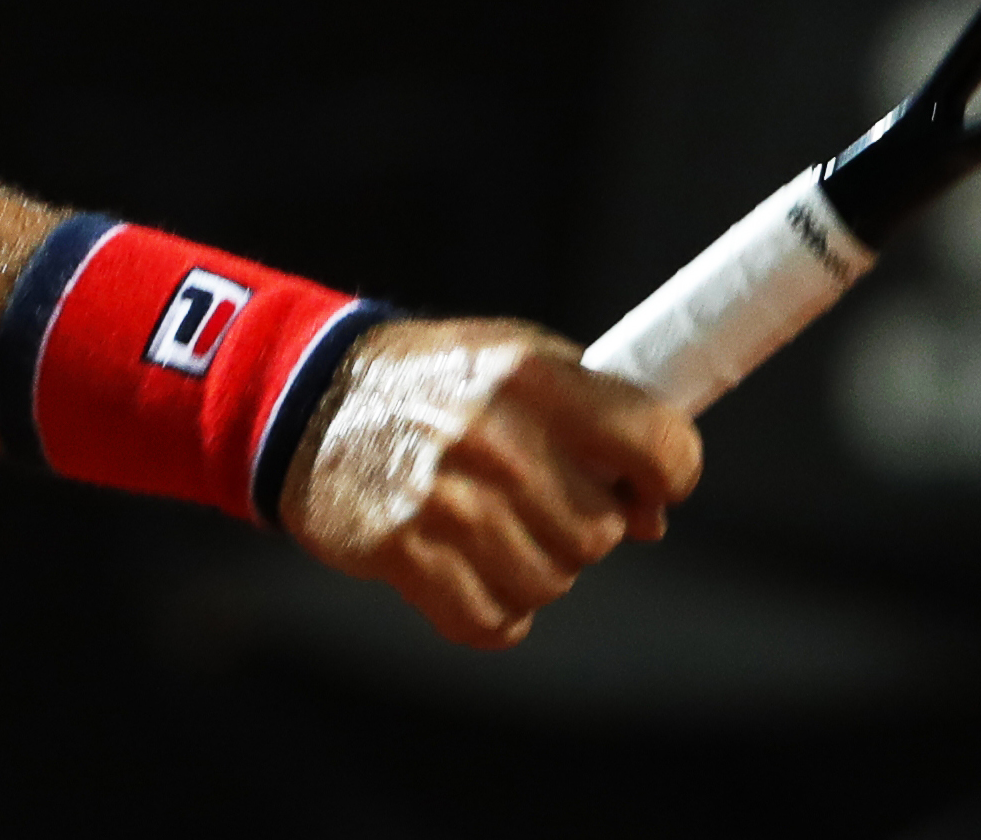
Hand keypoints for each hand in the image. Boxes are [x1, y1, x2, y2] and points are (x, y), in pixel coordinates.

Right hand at [278, 317, 700, 649]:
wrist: (310, 398)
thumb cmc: (434, 380)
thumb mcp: (518, 359)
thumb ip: (595, 417)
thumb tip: (650, 515)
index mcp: (535, 377)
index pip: (659, 444)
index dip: (669, 474)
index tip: (651, 487)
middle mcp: (499, 438)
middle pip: (602, 532)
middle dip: (581, 525)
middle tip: (539, 499)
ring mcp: (450, 500)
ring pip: (550, 582)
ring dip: (532, 568)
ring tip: (493, 527)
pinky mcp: (406, 552)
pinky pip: (491, 621)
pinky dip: (491, 610)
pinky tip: (467, 568)